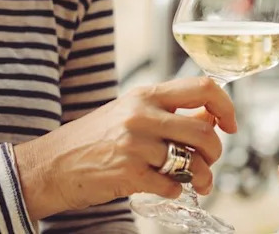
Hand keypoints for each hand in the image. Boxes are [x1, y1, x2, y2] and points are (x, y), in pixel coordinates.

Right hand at [14, 76, 236, 220]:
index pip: (203, 88)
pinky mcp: (128, 174)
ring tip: (195, 181)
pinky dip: (175, 191)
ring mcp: (134, 144)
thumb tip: (212, 114)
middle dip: (215, 152)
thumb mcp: (131, 112)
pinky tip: (164, 188)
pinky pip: (172, 186)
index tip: (230, 124)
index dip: (226, 106)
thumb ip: (170, 111)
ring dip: (201, 177)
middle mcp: (142, 115)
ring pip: (193, 162)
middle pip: (205, 131)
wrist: (48, 165)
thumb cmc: (92, 138)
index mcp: (146, 95)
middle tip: (207, 161)